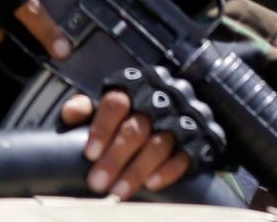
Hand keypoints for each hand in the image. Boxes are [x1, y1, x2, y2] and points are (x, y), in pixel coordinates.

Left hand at [61, 89, 192, 200]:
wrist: (180, 111)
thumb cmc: (132, 111)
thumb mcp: (107, 104)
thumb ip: (87, 107)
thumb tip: (72, 112)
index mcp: (136, 83)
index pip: (116, 103)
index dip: (101, 129)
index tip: (89, 155)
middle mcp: (163, 96)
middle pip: (136, 128)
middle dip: (114, 159)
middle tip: (97, 183)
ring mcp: (186, 116)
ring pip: (159, 145)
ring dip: (137, 171)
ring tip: (118, 192)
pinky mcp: (204, 138)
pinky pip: (186, 156)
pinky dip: (167, 171)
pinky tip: (150, 185)